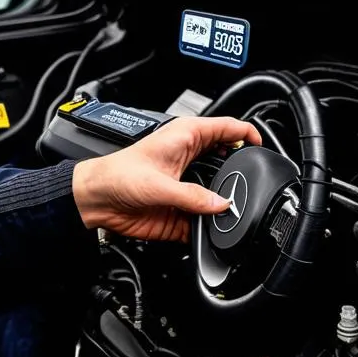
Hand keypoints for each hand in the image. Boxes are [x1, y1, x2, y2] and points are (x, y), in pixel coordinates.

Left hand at [71, 116, 259, 241]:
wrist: (95, 200)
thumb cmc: (116, 175)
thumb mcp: (158, 184)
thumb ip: (192, 197)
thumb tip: (220, 205)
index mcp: (185, 138)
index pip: (226, 128)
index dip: (247, 133)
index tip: (262, 145)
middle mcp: (189, 159)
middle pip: (227, 161)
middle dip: (239, 173)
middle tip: (250, 184)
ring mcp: (186, 185)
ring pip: (218, 193)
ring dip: (225, 202)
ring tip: (232, 209)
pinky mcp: (181, 209)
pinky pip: (204, 219)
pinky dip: (210, 225)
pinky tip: (212, 228)